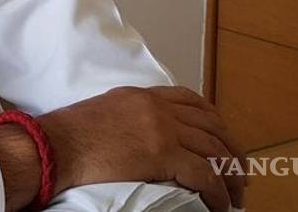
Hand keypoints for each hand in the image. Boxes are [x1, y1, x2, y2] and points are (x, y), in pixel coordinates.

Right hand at [40, 85, 246, 211]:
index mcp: (143, 96)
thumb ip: (130, 117)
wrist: (55, 146)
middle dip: (233, 150)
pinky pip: (204, 174)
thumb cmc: (68, 135)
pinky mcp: (162, 154)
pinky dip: (218, 192)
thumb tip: (145, 139)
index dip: (215, 121)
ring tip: (237, 196)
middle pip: (212, 125)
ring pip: (215, 150)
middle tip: (241, 174)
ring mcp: (162, 129)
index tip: (224, 139)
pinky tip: (221, 205)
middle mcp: (157, 108)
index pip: (191, 100)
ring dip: (231, 176)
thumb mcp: (104, 112)